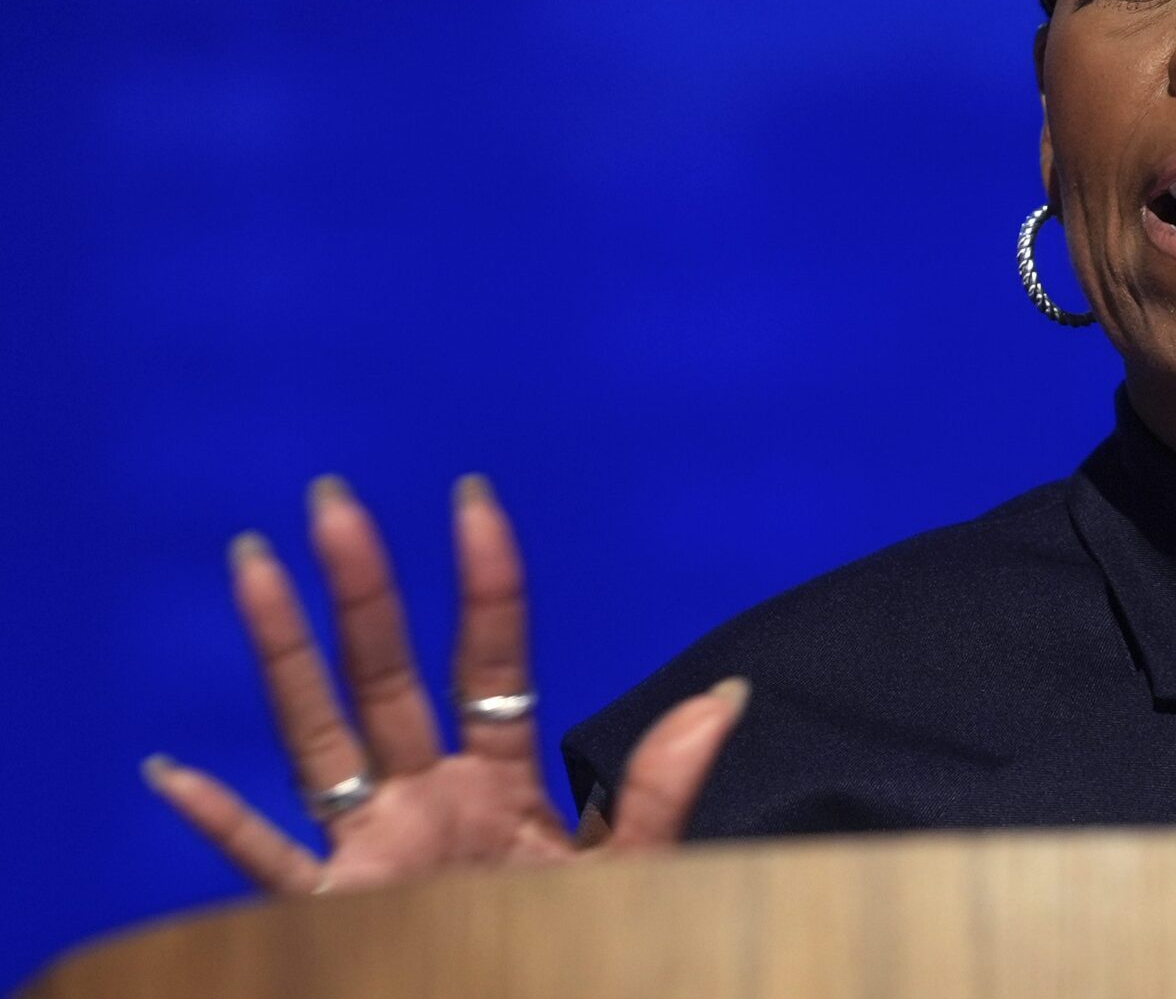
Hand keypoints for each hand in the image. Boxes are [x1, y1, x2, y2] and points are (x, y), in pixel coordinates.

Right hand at [145, 475, 746, 894]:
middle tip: (335, 499)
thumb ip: (662, 788)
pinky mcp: (337, 912)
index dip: (485, 583)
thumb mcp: (632, 870)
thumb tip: (728, 694)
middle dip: (362, 589)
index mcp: (501, 784)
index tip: (471, 497)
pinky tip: (171, 772)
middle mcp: (427, 800)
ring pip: (316, 735)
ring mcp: (374, 852)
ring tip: (253, 562)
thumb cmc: (589, 956)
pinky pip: (267, 864)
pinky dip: (220, 824)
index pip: (490, 662)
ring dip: (285, 653)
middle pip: (386, 675)